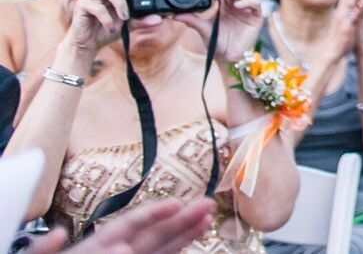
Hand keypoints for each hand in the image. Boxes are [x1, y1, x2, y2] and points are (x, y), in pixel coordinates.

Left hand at [30, 196, 216, 253]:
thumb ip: (65, 251)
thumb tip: (119, 247)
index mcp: (96, 246)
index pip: (130, 224)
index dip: (153, 213)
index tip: (177, 203)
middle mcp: (116, 253)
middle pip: (152, 234)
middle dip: (181, 219)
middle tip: (208, 203)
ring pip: (160, 250)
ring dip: (184, 236)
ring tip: (207, 220)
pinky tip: (189, 246)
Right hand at [65, 0, 137, 54]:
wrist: (88, 44)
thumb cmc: (108, 29)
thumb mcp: (129, 25)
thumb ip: (142, 20)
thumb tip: (160, 18)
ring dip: (120, 3)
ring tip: (125, 17)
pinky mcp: (83, 5)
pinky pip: (97, 7)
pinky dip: (107, 19)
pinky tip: (111, 28)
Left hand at [183, 0, 263, 63]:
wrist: (227, 58)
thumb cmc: (217, 43)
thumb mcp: (202, 28)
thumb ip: (191, 19)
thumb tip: (174, 13)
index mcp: (225, 3)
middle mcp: (236, 2)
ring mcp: (247, 8)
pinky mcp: (256, 16)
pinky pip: (254, 4)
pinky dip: (246, 2)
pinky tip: (236, 5)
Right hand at [332, 0, 362, 57]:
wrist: (331, 53)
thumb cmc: (339, 37)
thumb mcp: (343, 18)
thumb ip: (345, 6)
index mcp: (343, 9)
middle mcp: (343, 11)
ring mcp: (344, 19)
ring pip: (352, 2)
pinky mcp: (347, 27)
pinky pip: (354, 17)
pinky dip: (359, 10)